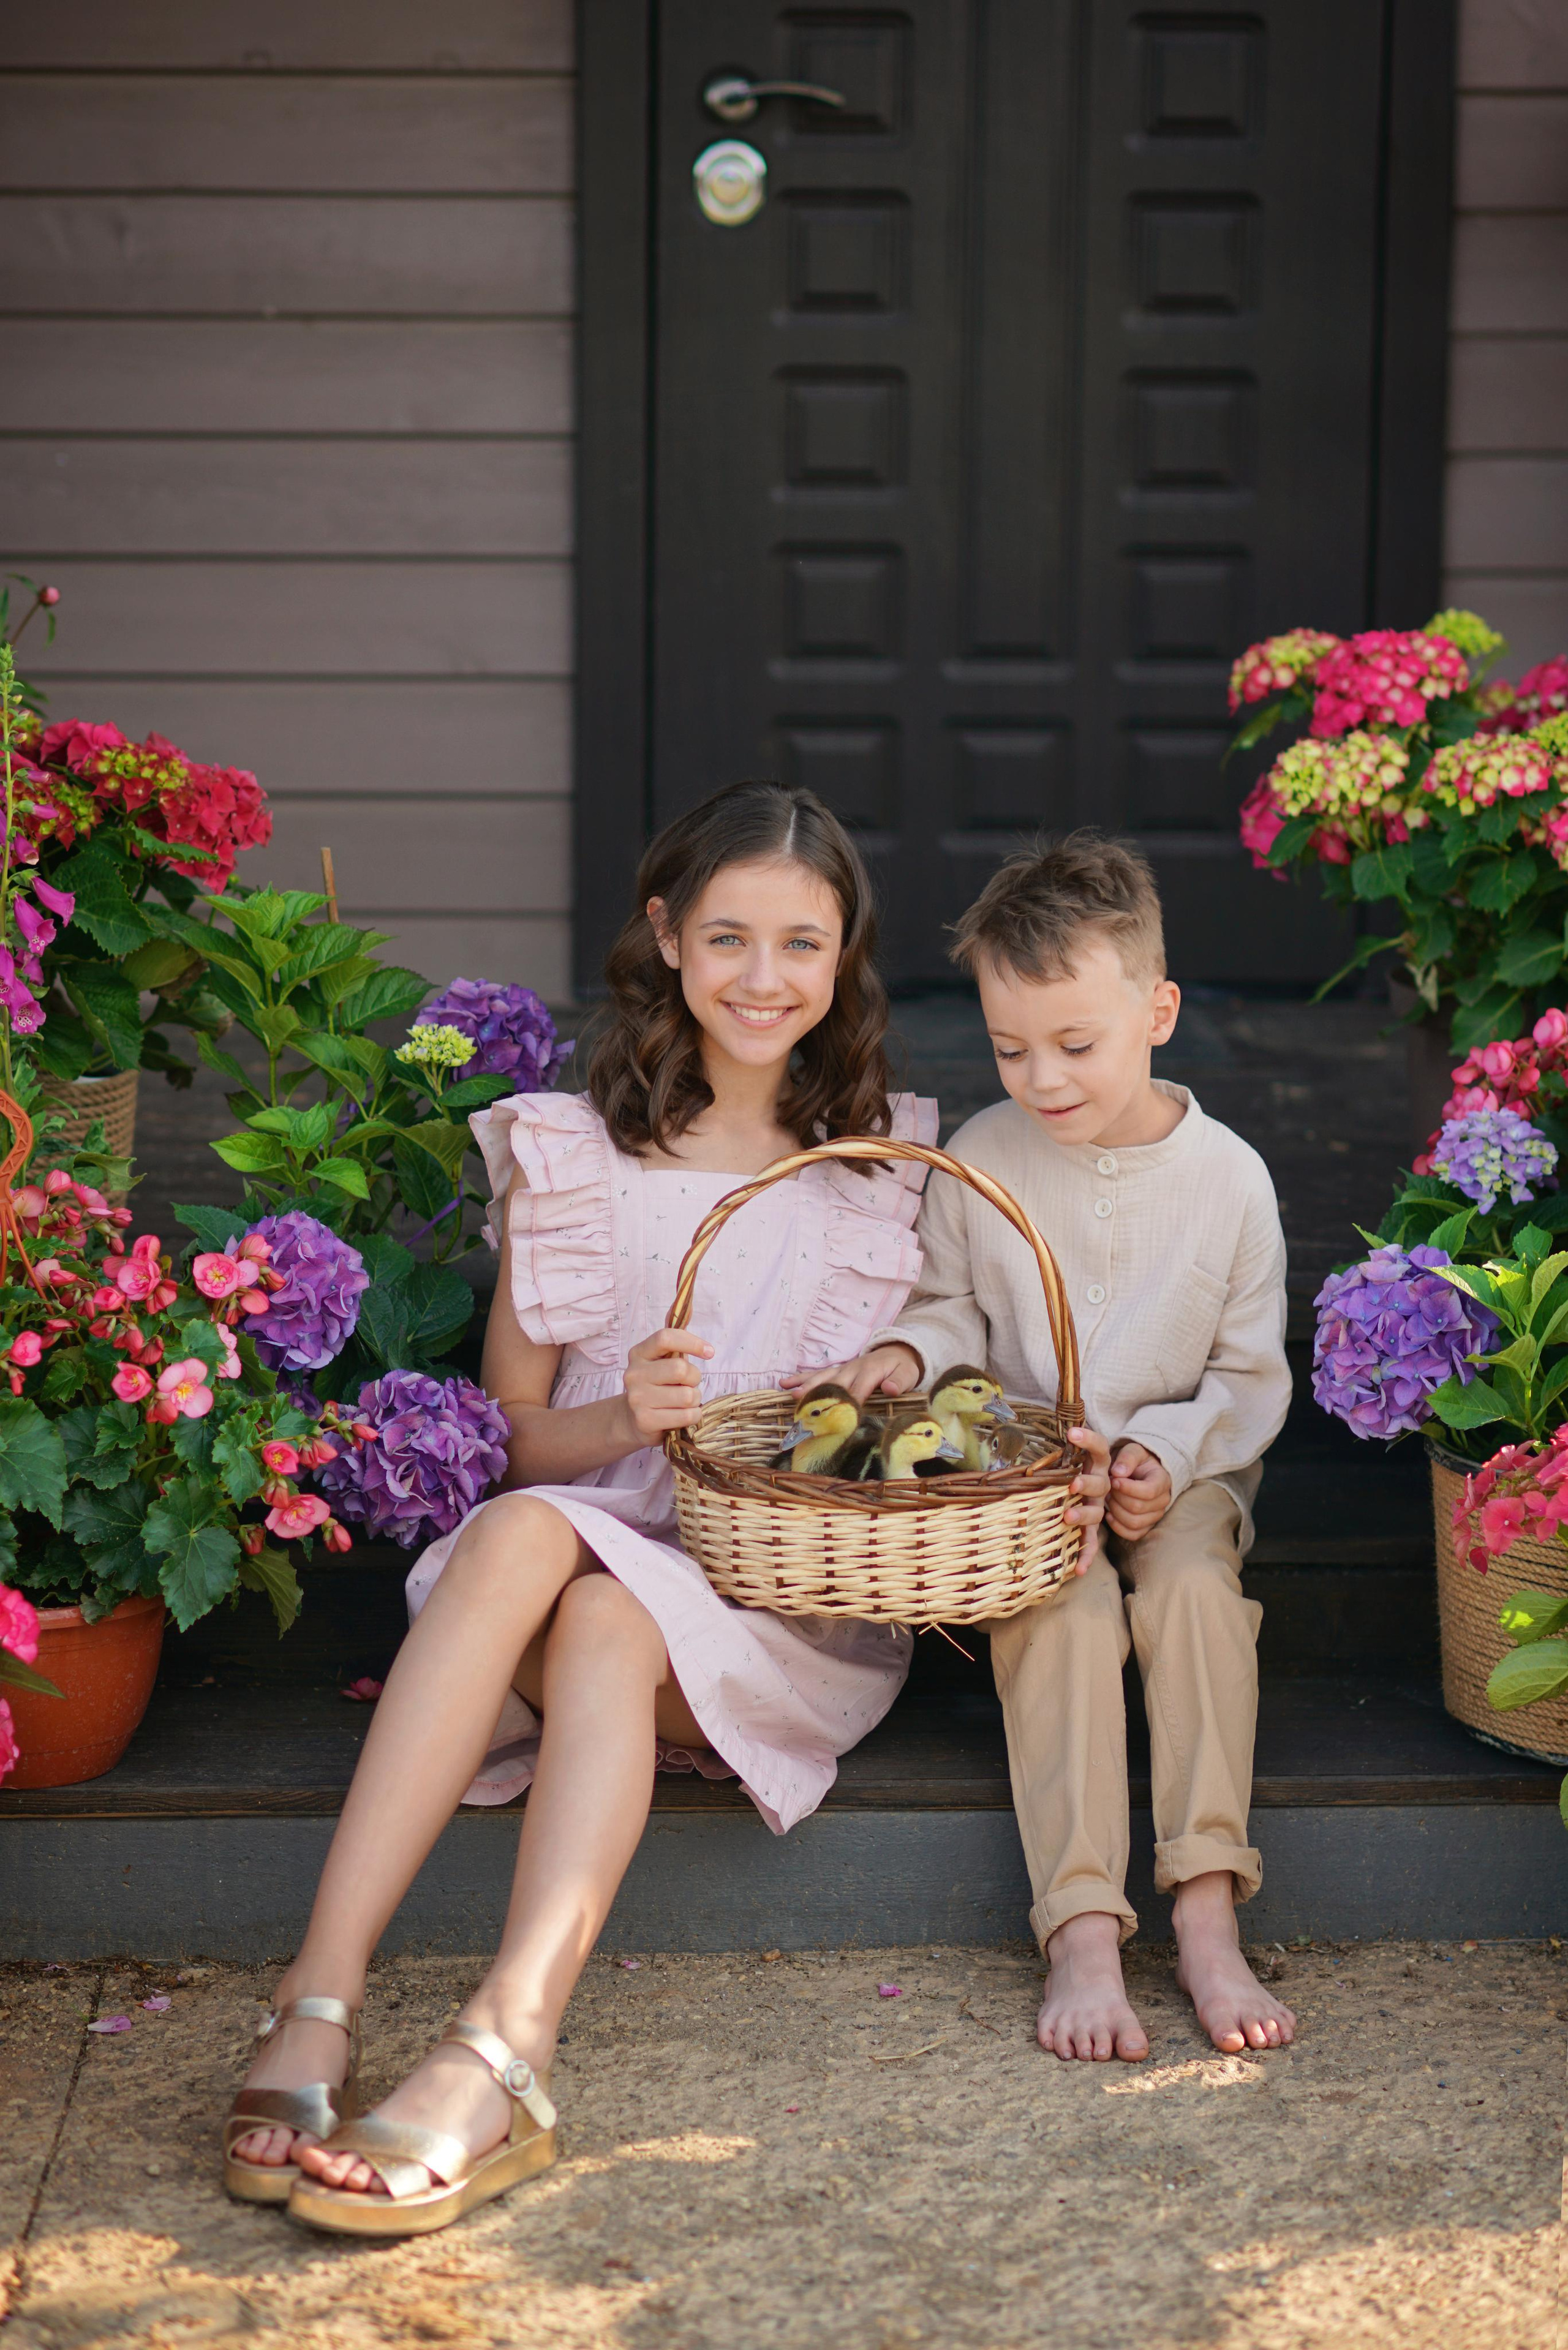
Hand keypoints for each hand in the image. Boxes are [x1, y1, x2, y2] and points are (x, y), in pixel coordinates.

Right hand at [620, 1326, 715, 1444]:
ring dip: (695, 1399)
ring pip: (688, 1395)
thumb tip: (689, 1304)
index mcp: (639, 1353)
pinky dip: (693, 1416)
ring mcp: (637, 1398)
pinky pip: (687, 1415)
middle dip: (695, 1378)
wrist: (632, 1420)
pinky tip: (682, 1415)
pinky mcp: (645, 1420)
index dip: (692, 1342)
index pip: (666, 1337)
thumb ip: (675, 1340)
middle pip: (681, 1369)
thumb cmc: (657, 1385)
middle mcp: (634, 1373)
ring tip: (683, 1402)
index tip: (709, 1352)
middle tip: (689, 1384)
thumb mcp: (662, 1361)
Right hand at [781, 1343, 921, 1403]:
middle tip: (806, 1408)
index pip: (858, 1390)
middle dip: (821, 1396)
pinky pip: (817, 1374)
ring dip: (807, 1387)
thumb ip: (899, 1381)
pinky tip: (784, 1384)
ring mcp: (842, 1369)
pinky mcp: (836, 1370)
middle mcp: (852, 1368)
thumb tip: (891, 1389)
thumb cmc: (902, 1368)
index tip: (839, 1418)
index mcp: (870, 1371)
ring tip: (792, 1396)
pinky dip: (800, 1378)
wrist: (897, 1351)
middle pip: (834, 1384)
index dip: (849, 1403)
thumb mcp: (908, 1374)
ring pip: (822, 1378)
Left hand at [1065, 1425, 1110, 1570]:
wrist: (1108, 1487)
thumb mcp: (1073, 1453)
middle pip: (1100, 1484)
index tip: (1072, 1432)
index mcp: (1098, 1464)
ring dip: (1083, 1516)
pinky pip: (1092, 1542)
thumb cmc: (1078, 1466)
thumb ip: (1066, 1443)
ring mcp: (1099, 1507)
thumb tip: (1042, 1426)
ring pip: (1095, 1513)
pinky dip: (1086, 1556)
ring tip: (1068, 1517)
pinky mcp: (1092, 1528)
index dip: (1089, 1440)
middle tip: (1073, 1485)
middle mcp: (1102, 1485)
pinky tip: (1078, 1571)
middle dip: (1087, 1484)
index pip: (1099, 1448)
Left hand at [1106, 1441, 1172, 1541]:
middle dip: (1118, 1497)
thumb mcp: (1133, 1451)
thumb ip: (1127, 1458)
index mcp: (1162, 1481)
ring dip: (1115, 1510)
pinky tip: (1109, 1514)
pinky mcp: (1145, 1527)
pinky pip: (1132, 1534)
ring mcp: (1155, 1516)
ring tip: (1109, 1498)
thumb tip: (1119, 1472)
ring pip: (1133, 1522)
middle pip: (1137, 1507)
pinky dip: (1117, 1526)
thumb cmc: (1134, 1461)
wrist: (1138, 1472)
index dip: (1128, 1488)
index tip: (1114, 1479)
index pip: (1148, 1491)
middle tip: (1108, 1488)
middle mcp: (1163, 1501)